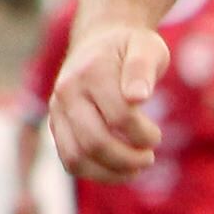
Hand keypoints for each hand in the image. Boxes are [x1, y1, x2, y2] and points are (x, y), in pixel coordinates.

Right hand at [48, 22, 167, 182]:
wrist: (99, 40)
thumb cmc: (130, 47)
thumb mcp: (147, 47)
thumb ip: (143, 68)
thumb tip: (138, 97)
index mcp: (92, 71)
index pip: (120, 116)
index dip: (143, 134)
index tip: (157, 137)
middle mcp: (68, 91)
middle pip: (94, 141)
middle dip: (127, 158)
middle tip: (149, 158)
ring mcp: (58, 110)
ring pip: (76, 157)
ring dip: (110, 172)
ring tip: (135, 170)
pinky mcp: (56, 125)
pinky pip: (69, 160)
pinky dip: (94, 173)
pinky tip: (118, 171)